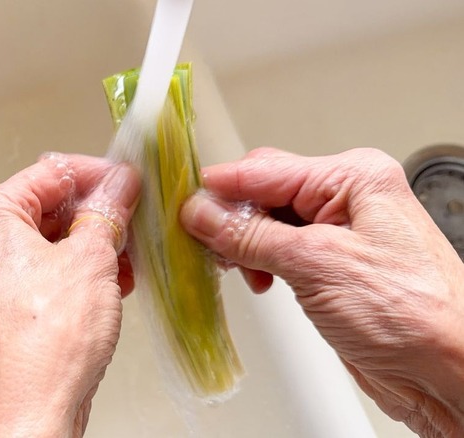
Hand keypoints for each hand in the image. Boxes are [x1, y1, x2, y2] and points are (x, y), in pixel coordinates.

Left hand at [0, 153, 139, 436]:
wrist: (27, 413)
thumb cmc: (42, 347)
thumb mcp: (91, 259)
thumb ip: (107, 211)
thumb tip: (119, 185)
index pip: (52, 172)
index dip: (99, 174)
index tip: (131, 182)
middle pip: (48, 207)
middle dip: (96, 215)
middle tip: (134, 221)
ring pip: (49, 243)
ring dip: (92, 247)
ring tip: (127, 257)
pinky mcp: (3, 309)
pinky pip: (45, 275)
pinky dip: (77, 274)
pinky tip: (110, 284)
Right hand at [180, 148, 463, 436]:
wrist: (447, 373)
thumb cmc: (412, 315)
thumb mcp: (316, 265)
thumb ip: (251, 235)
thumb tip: (202, 213)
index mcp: (354, 178)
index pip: (266, 168)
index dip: (220, 187)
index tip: (180, 203)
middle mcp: (347, 199)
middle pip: (264, 192)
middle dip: (229, 217)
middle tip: (200, 242)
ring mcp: (338, 234)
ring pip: (266, 223)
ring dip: (240, 243)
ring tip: (230, 266)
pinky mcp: (329, 268)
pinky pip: (277, 251)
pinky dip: (256, 262)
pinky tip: (252, 278)